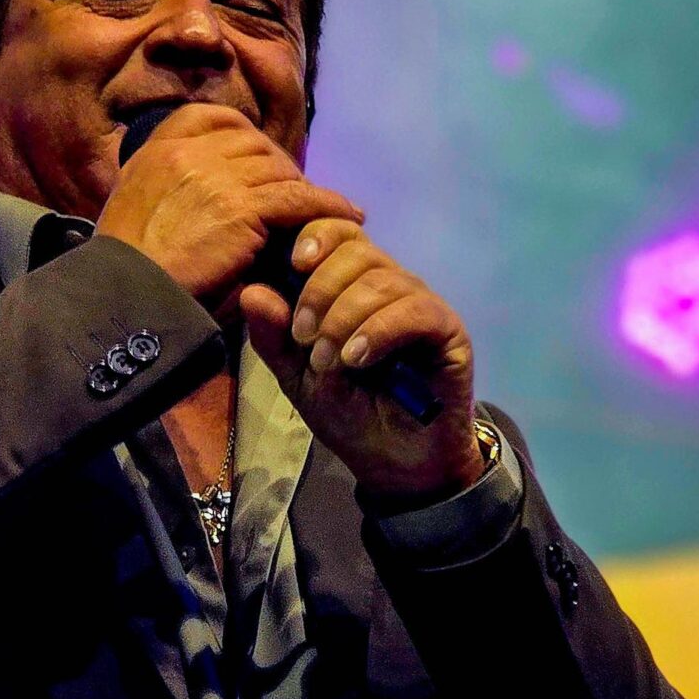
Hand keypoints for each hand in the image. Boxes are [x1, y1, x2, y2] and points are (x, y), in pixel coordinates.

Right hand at [95, 103, 365, 309]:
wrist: (127, 297)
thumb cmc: (130, 268)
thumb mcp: (133, 206)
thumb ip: (166, 183)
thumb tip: (199, 184)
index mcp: (159, 148)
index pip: (216, 119)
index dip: (245, 138)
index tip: (259, 161)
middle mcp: (187, 153)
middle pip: (254, 144)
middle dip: (277, 168)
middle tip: (294, 195)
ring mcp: (217, 177)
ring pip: (279, 170)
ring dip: (300, 190)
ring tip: (319, 211)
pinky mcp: (243, 209)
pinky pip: (299, 199)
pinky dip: (328, 206)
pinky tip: (348, 216)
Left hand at [239, 216, 482, 499]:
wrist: (394, 464)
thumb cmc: (349, 415)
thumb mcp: (297, 377)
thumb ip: (274, 337)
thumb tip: (250, 292)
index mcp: (353, 287)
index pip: (338, 233)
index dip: (315, 237)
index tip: (293, 264)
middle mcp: (390, 286)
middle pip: (357, 249)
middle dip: (320, 289)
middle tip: (304, 335)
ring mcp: (420, 305)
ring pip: (383, 279)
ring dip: (344, 316)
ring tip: (328, 360)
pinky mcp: (448, 331)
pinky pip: (415, 310)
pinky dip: (378, 330)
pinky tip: (357, 358)